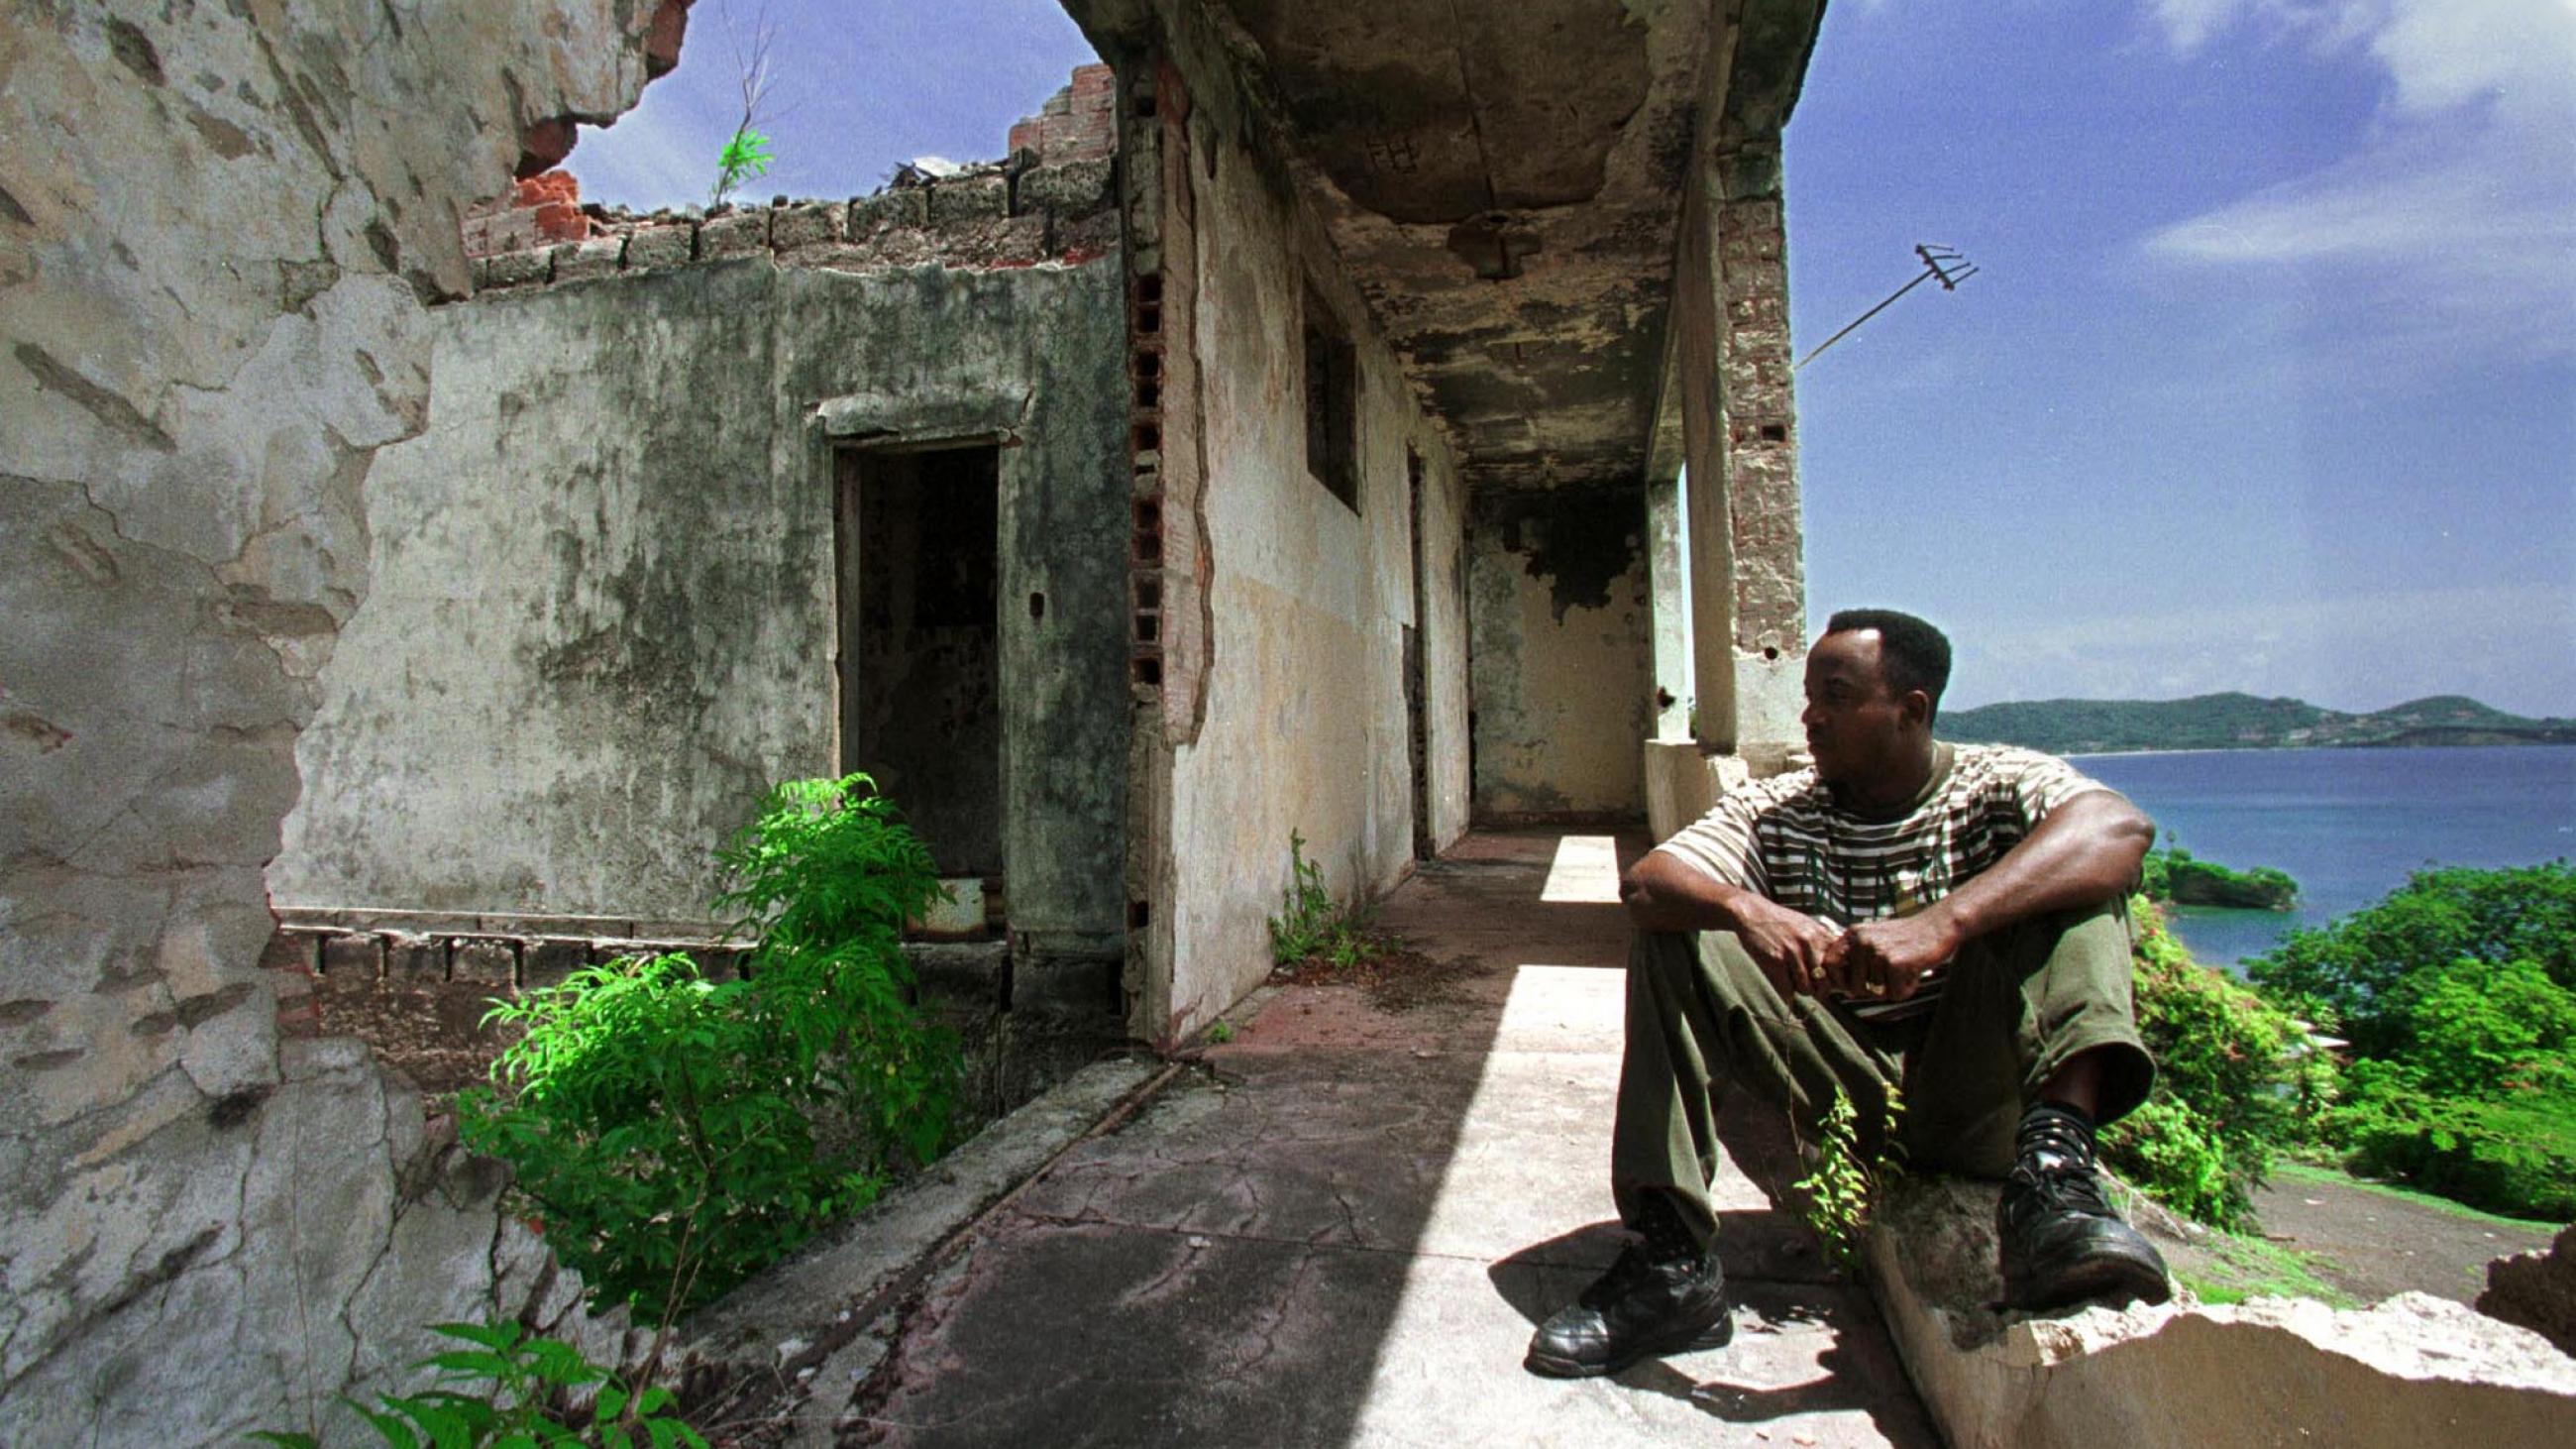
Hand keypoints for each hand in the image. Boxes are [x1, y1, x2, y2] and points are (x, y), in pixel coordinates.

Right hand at [1729, 894, 1846, 1000]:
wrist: (1752, 912)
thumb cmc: (1781, 921)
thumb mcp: (1808, 925)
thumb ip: (1825, 941)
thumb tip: (1843, 964)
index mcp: (1820, 935)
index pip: (1838, 968)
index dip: (1835, 980)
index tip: (1827, 982)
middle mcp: (1809, 943)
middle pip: (1823, 983)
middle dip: (1817, 989)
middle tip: (1809, 986)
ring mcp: (1792, 953)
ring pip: (1805, 989)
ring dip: (1799, 990)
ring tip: (1792, 980)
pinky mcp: (1775, 961)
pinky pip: (1787, 989)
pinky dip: (1785, 992)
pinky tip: (1782, 982)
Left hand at [1820, 911, 1960, 999]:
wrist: (1940, 925)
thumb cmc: (1909, 938)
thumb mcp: (1876, 940)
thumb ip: (1858, 959)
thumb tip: (1840, 989)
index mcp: (1853, 934)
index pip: (1830, 964)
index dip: (1838, 982)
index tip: (1850, 989)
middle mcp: (1861, 941)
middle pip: (1853, 987)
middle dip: (1872, 992)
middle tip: (1891, 980)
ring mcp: (1877, 951)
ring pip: (1877, 992)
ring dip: (1894, 988)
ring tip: (1906, 969)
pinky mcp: (1895, 962)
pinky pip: (1895, 993)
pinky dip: (1907, 989)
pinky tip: (1915, 972)